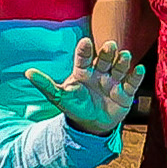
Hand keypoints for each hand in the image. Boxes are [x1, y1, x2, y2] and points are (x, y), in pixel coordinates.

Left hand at [21, 39, 140, 132]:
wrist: (90, 125)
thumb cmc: (74, 106)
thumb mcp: (58, 96)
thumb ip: (45, 84)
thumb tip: (28, 72)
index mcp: (83, 71)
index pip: (84, 57)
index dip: (85, 50)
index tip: (85, 42)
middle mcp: (99, 73)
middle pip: (104, 59)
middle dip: (107, 52)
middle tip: (110, 45)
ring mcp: (113, 81)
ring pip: (119, 68)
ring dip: (122, 62)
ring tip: (124, 55)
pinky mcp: (125, 93)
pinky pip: (131, 83)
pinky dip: (136, 76)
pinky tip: (139, 69)